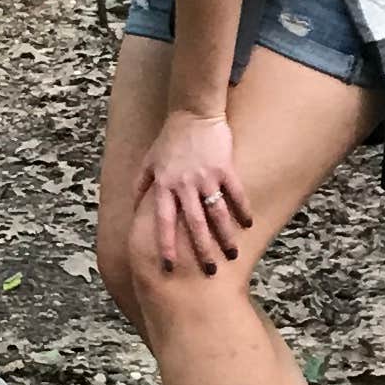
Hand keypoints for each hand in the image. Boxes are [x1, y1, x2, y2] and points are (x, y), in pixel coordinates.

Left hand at [140, 108, 248, 275]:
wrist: (193, 113)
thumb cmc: (170, 139)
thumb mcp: (148, 161)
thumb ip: (141, 186)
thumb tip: (136, 209)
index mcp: (164, 185)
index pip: (164, 222)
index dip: (165, 245)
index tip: (168, 267)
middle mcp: (185, 185)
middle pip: (194, 224)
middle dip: (201, 250)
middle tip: (209, 271)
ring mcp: (206, 177)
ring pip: (217, 213)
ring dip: (225, 237)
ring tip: (232, 255)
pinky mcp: (225, 168)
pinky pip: (236, 193)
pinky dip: (242, 210)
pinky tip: (249, 225)